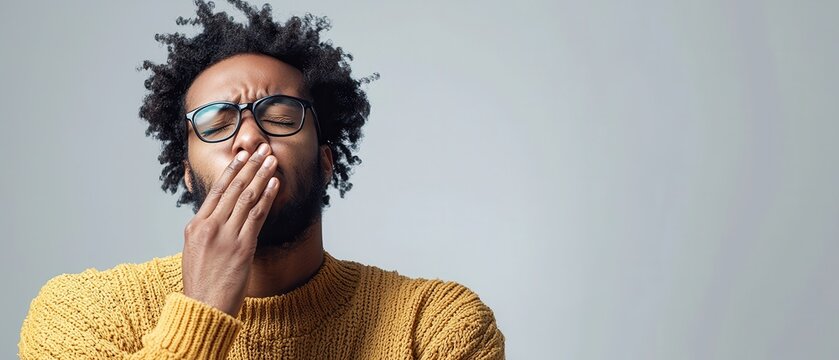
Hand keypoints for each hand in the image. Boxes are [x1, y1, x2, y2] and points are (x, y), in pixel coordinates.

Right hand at [181, 143, 278, 315]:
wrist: (203, 308)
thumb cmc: (201, 283)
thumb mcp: (194, 251)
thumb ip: (205, 230)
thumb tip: (217, 214)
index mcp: (195, 226)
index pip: (215, 191)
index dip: (231, 171)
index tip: (241, 156)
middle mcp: (209, 227)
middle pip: (232, 189)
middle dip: (249, 166)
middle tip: (260, 148)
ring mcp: (226, 236)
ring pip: (246, 198)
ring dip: (261, 175)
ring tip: (271, 159)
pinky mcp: (242, 247)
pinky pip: (257, 216)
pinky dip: (267, 197)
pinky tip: (275, 184)